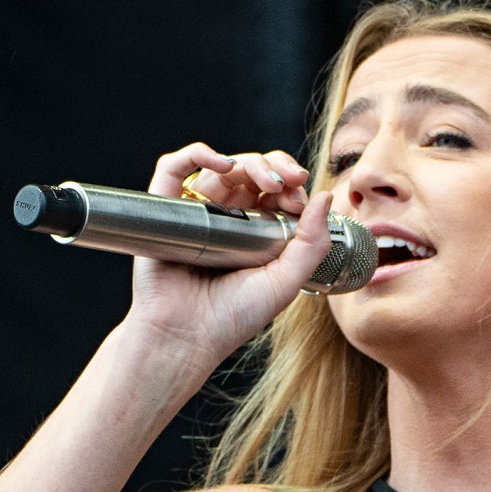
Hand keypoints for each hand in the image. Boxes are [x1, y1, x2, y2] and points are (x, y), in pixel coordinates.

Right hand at [123, 143, 331, 365]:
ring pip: (221, 167)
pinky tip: (221, 163)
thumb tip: (325, 196)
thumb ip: (311, 244)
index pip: (275, 191)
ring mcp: (196, 212)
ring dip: (247, 162)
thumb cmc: (232, 318)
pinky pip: (175, 168)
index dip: (291, 185)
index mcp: (255, 233)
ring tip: (265, 180)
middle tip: (290, 181)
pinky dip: (196, 154)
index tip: (300, 198)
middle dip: (275, 167)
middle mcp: (226, 219)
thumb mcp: (285, 282)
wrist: (185, 337)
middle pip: (251, 172)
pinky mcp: (165, 209)